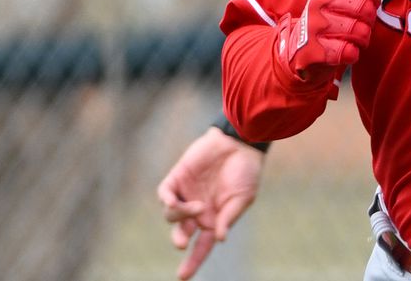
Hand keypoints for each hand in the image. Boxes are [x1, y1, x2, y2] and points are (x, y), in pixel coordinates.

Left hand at [157, 128, 265, 278]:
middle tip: (182, 243)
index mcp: (213, 219)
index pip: (200, 246)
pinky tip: (175, 202)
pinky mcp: (177, 178)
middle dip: (179, 240)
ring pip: (171, 216)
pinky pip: (165, 194)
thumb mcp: (243, 198)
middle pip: (181, 233)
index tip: (183, 277)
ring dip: (181, 216)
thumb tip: (219, 239)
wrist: (240, 142)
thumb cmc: (246, 171)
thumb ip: (229, 218)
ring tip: (197, 206)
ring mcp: (186, 194)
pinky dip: (168, 201)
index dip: (192, 262)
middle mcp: (197, 211)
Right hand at [275, 0, 393, 84]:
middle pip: (365, 8)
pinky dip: (352, 53)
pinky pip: (346, 52)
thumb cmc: (334, 20)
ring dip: (362, 38)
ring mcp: (313, 26)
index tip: (367, 3)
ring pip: (358, 31)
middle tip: (360, 25)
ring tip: (353, 39)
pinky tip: (345, 51)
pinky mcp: (311, 51)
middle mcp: (318, 2)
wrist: (302, 50)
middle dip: (369, 21)